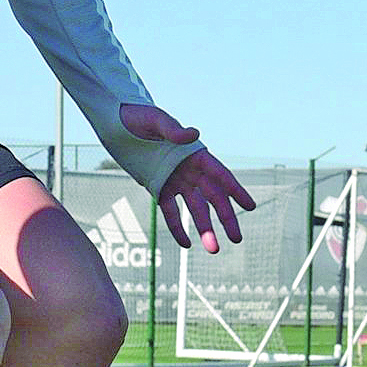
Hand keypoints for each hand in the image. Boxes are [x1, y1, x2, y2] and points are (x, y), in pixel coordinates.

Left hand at [120, 104, 253, 252]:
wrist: (117, 122)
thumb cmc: (138, 117)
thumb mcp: (156, 120)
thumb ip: (174, 130)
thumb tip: (194, 134)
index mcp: (195, 153)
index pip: (220, 175)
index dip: (236, 191)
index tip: (250, 206)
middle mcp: (190, 169)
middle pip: (213, 197)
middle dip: (226, 218)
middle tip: (237, 238)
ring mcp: (175, 180)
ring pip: (195, 209)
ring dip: (205, 228)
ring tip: (214, 249)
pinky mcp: (159, 188)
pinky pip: (171, 212)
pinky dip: (178, 228)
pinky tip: (186, 244)